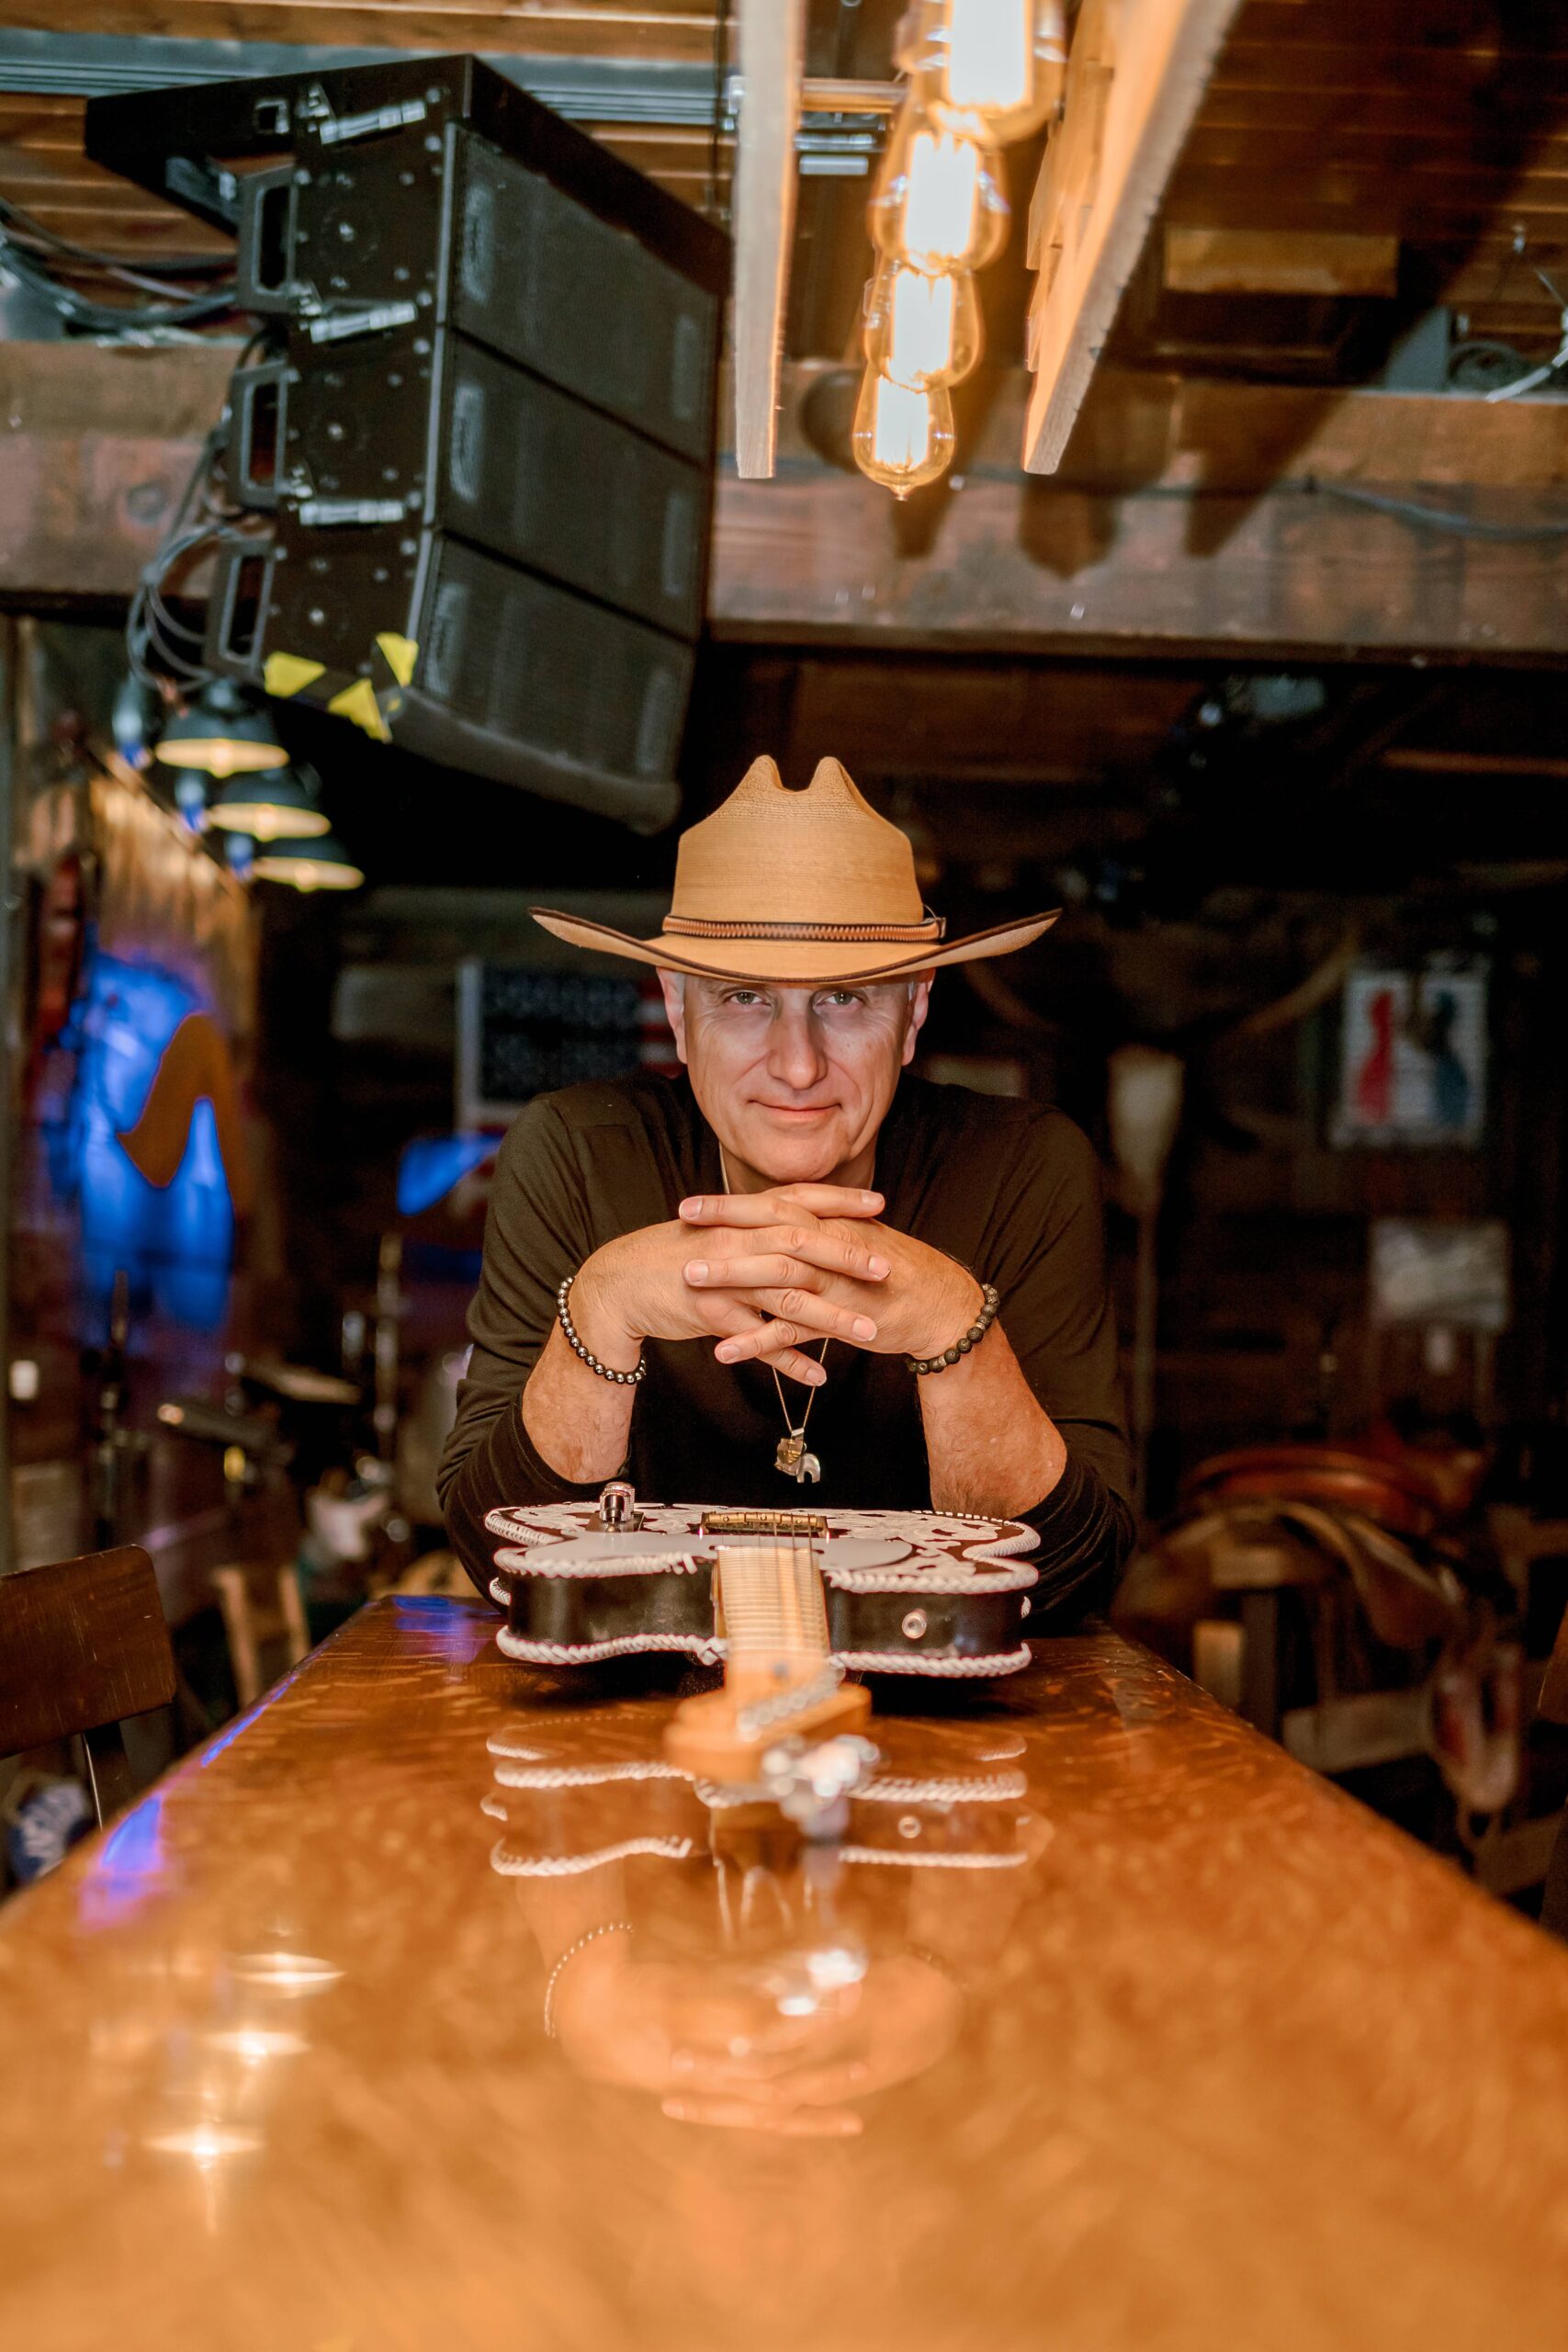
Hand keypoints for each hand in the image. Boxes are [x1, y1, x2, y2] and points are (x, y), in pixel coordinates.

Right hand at [569, 1184, 891, 1388]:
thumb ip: (755, 1229)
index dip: (840, 1201)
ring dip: (832, 1317)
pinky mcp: (711, 1314)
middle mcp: (736, 1242)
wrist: (617, 1284)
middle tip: (887, 1268)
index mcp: (741, 1218)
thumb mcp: (715, 1233)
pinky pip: (758, 1341)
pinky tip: (818, 1376)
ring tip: (870, 1333)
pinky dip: (790, 1360)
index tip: (880, 1204)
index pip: (799, 1200)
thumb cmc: (672, 1258)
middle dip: (848, 1256)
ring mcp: (724, 1279)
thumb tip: (794, 1223)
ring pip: (788, 1298)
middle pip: (801, 1246)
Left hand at [678, 1190, 983, 1373]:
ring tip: (690, 1281)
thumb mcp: (853, 1241)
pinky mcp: (841, 1318)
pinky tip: (723, 1350)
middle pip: (770, 1230)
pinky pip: (792, 1330)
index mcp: (830, 1223)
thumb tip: (781, 1223)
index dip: (731, 1204)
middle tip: (680, 1230)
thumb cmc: (894, 1272)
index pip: (774, 1205)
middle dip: (723, 1228)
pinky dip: (756, 1340)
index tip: (690, 1204)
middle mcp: (830, 1245)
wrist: (940, 1305)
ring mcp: (835, 1282)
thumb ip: (819, 1231)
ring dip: (731, 1276)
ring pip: (777, 1274)